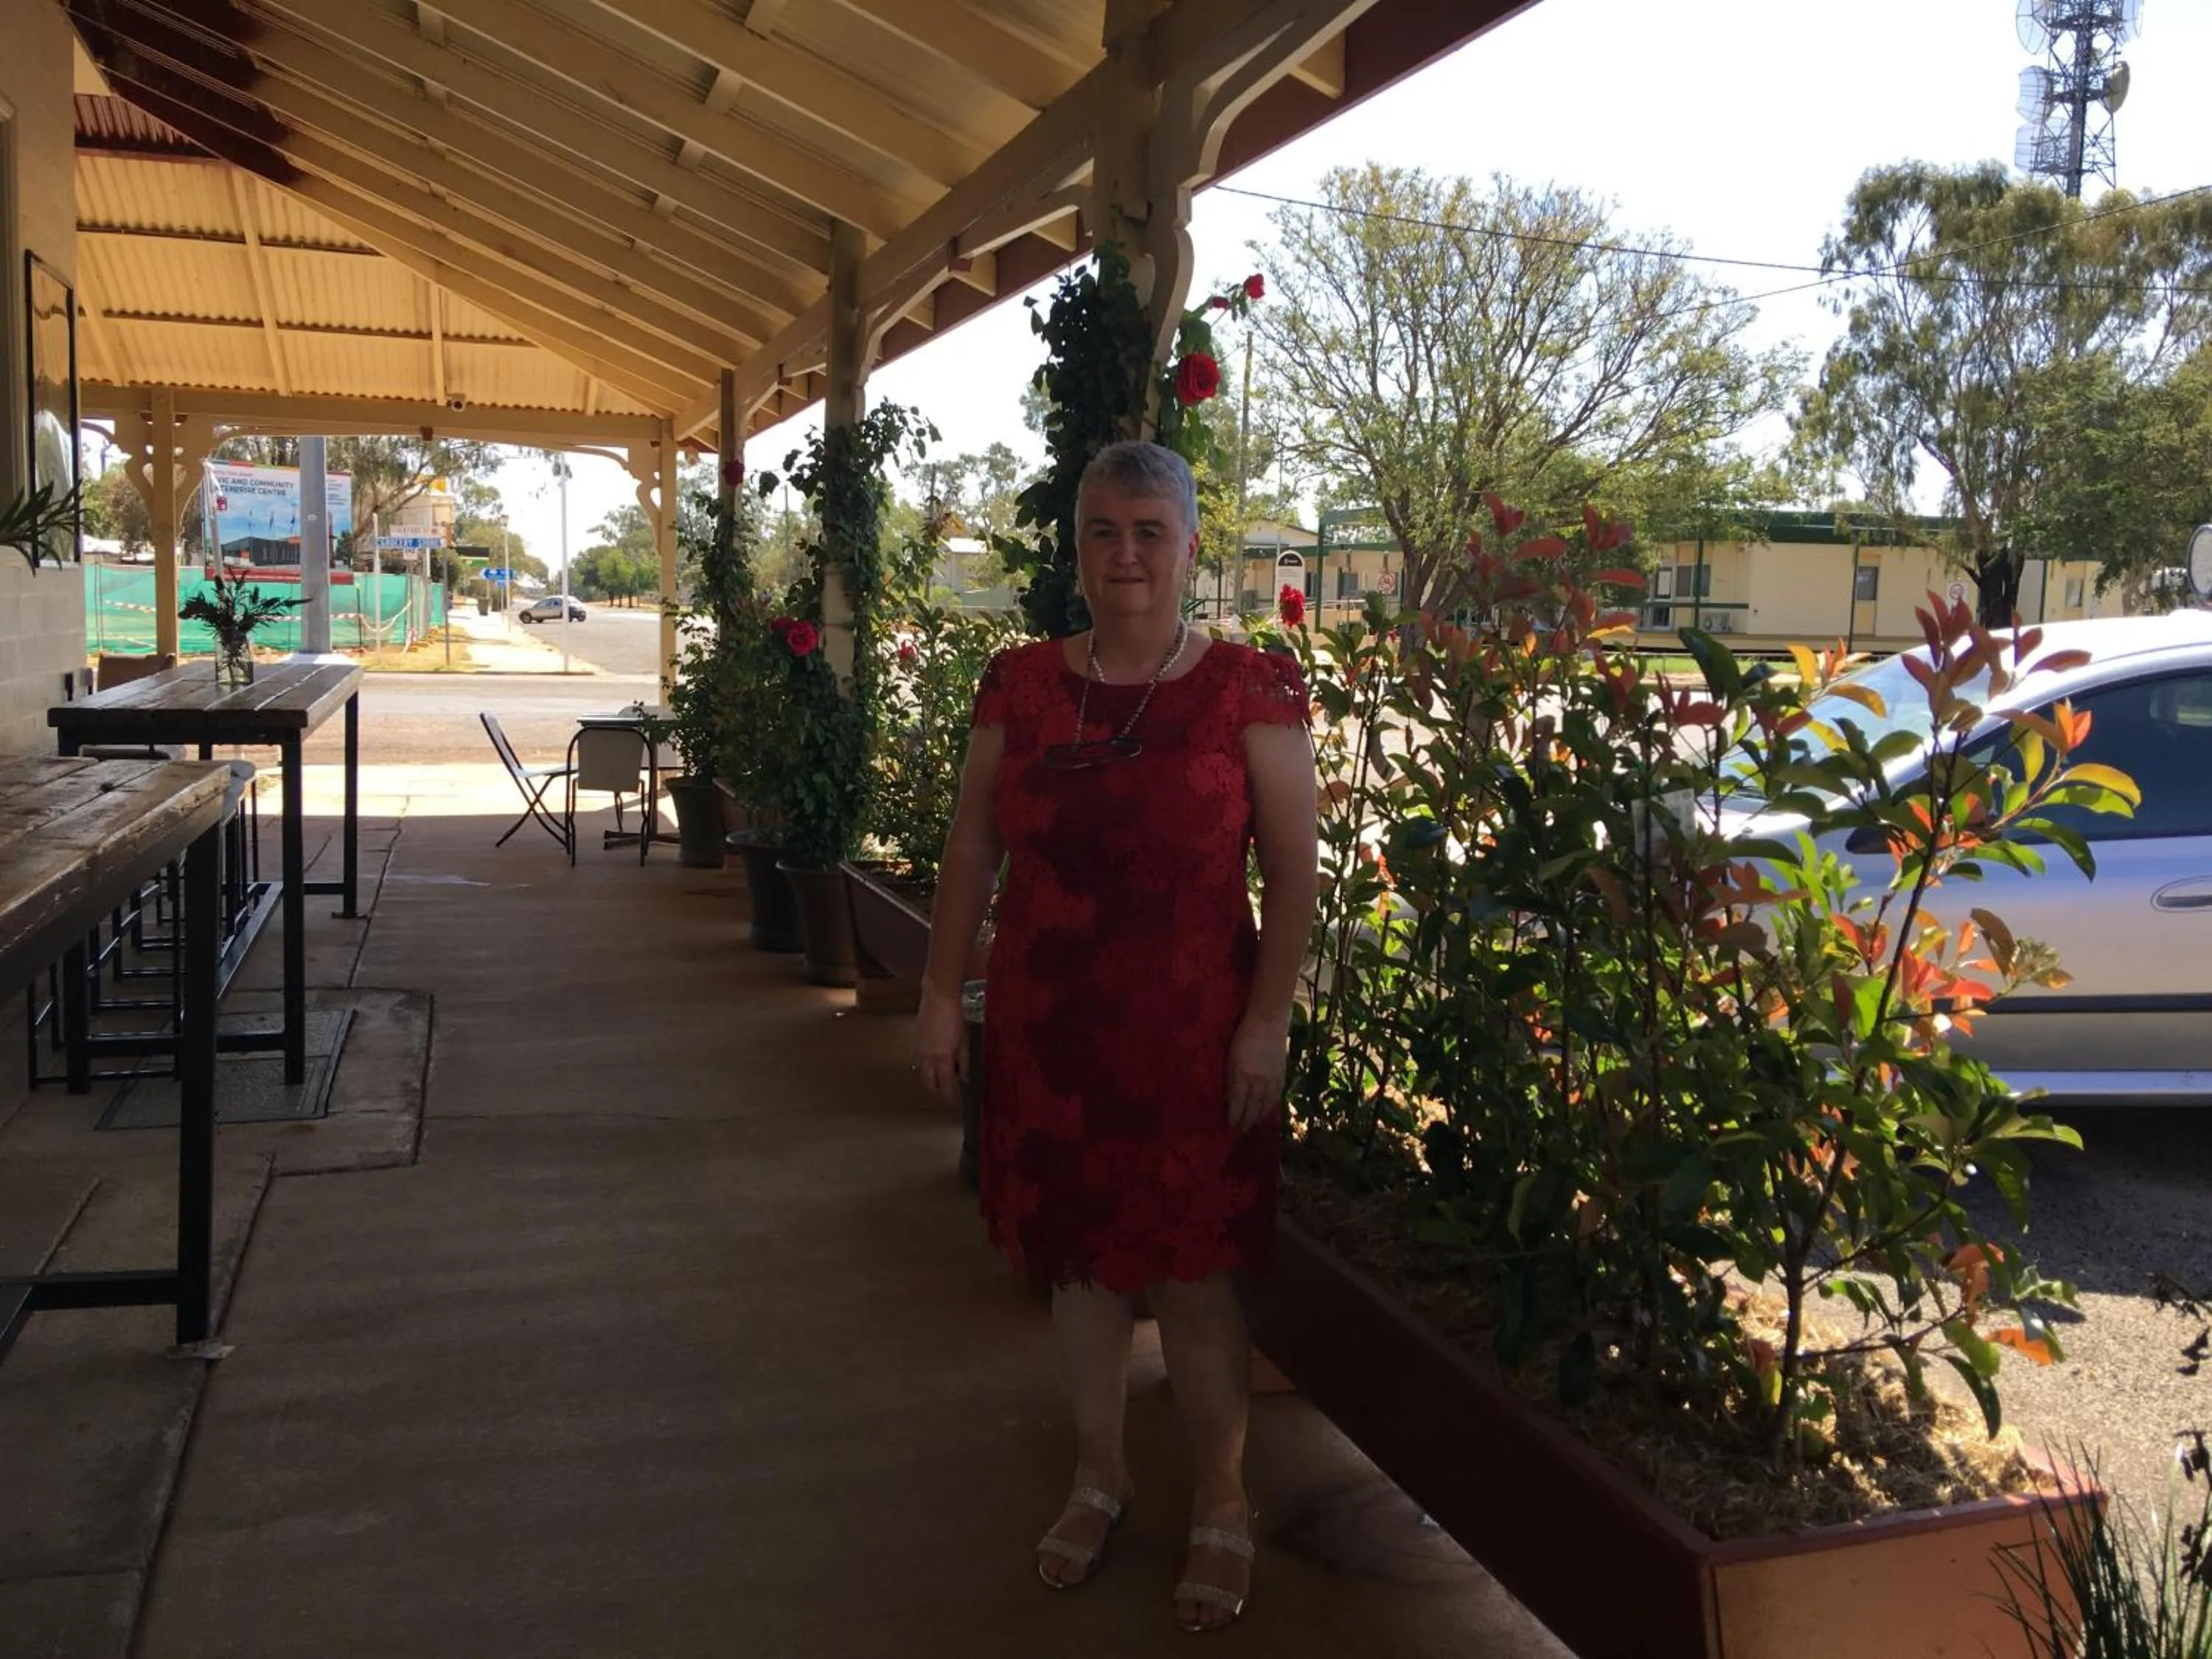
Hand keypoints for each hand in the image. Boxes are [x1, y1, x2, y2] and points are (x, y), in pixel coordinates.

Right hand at [914, 987, 968, 1105]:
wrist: (938, 998)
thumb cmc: (955, 1018)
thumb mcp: (964, 1041)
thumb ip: (963, 1061)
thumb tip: (964, 1078)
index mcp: (942, 1059)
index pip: (945, 1085)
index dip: (949, 1097)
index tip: (953, 1103)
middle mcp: (928, 1058)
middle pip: (928, 1083)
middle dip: (936, 1091)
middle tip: (945, 1094)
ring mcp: (919, 1050)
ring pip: (921, 1073)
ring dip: (929, 1079)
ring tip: (939, 1080)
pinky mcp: (915, 1042)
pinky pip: (918, 1061)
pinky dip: (924, 1067)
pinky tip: (932, 1063)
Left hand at [1224, 1011, 1289, 1131]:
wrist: (1268, 1021)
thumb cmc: (1243, 1035)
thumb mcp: (1230, 1056)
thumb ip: (1229, 1079)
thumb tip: (1227, 1098)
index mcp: (1242, 1076)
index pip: (1238, 1103)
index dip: (1234, 1117)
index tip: (1230, 1126)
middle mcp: (1258, 1081)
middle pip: (1252, 1107)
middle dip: (1246, 1121)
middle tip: (1240, 1132)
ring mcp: (1272, 1078)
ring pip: (1266, 1104)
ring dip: (1259, 1117)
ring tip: (1253, 1125)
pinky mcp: (1281, 1074)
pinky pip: (1277, 1095)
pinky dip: (1271, 1106)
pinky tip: (1267, 1110)